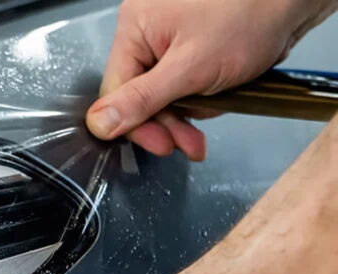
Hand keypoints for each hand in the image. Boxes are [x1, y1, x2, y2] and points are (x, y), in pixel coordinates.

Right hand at [86, 0, 334, 160]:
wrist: (292, 1)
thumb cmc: (245, 19)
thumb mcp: (189, 68)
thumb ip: (142, 99)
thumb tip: (97, 124)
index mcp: (135, 28)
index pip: (117, 89)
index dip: (136, 123)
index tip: (162, 145)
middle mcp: (147, 32)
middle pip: (140, 94)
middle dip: (168, 122)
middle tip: (189, 144)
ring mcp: (169, 40)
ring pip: (163, 94)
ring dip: (186, 114)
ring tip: (208, 123)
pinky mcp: (190, 47)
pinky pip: (181, 84)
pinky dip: (198, 98)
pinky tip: (216, 100)